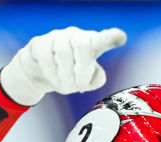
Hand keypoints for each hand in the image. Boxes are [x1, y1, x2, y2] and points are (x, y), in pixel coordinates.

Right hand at [0, 27, 126, 106]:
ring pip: (63, 52)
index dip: (111, 38)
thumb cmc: (69, 74)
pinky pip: (47, 58)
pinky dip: (52, 75)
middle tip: (80, 87)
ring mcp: (56, 37)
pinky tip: (54, 81)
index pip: (103, 39)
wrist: (39, 73)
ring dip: (66, 77)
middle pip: (83, 45)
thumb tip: (96, 75)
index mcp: (91, 43)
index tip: (121, 38)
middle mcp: (75, 36)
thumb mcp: (87, 81)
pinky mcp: (39, 43)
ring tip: (66, 87)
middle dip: (82, 70)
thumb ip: (97, 79)